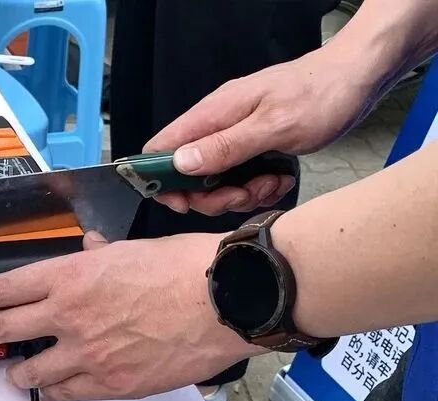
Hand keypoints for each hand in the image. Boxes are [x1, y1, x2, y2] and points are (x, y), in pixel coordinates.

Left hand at [0, 232, 264, 400]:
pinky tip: (52, 389)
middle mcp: (68, 315)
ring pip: (29, 371)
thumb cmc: (183, 268)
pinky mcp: (111, 384)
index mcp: (69, 276)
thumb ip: (99, 255)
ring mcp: (87, 354)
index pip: (4, 289)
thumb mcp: (130, 249)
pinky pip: (67, 393)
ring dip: (14, 372)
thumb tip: (89, 248)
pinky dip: (55, 391)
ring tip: (11, 373)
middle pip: (2, 330)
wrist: (224, 300)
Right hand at [146, 47, 379, 215]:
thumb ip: (224, 146)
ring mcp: (236, 137)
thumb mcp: (273, 126)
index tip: (185, 202)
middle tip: (244, 194)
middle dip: (213, 196)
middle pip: (189, 175)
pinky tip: (281, 178)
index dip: (162, 180)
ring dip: (242, 194)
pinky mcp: (254, 147)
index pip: (161, 149)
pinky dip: (259, 187)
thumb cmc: (319, 95)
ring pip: (217, 182)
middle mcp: (218, 125)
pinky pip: (242, 179)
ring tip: (272, 183)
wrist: (358, 78)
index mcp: (213, 114)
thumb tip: (179, 163)